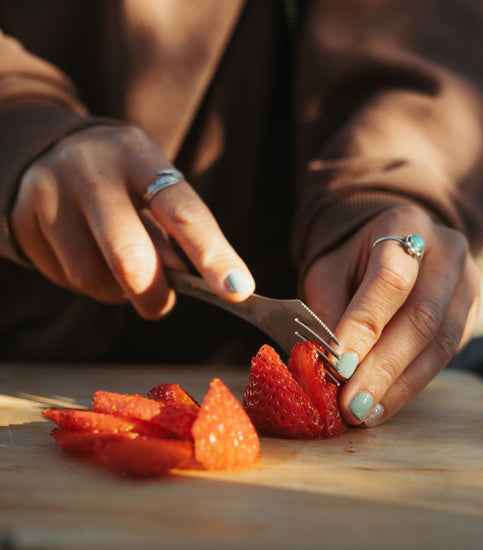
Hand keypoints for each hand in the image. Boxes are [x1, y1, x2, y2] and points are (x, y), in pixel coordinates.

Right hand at [11, 125, 254, 318]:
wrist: (48, 150)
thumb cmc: (122, 181)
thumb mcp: (152, 188)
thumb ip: (173, 232)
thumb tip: (187, 282)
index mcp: (138, 155)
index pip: (183, 211)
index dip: (213, 254)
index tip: (238, 289)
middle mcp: (91, 170)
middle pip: (129, 255)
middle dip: (152, 294)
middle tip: (161, 305)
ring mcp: (50, 193)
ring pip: (93, 277)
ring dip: (117, 290)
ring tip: (117, 265)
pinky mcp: (23, 220)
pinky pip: (64, 278)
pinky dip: (88, 283)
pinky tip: (86, 255)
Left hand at [303, 204, 479, 426]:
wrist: (393, 244)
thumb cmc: (354, 259)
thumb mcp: (330, 270)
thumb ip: (327, 308)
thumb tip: (323, 362)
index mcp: (405, 226)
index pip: (390, 280)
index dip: (364, 327)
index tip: (337, 368)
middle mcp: (447, 253)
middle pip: (422, 317)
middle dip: (382, 368)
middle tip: (351, 404)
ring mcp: (466, 284)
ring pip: (440, 344)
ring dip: (399, 386)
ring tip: (365, 413)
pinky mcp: (470, 314)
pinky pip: (445, 355)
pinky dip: (411, 384)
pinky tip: (384, 403)